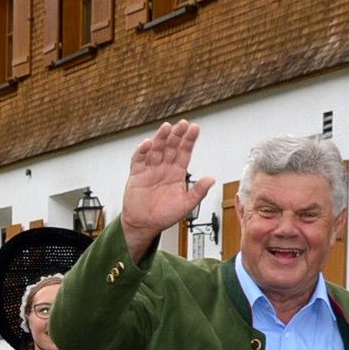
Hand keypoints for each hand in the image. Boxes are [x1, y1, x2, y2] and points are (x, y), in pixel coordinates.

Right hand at [120, 120, 212, 259]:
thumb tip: (211, 179)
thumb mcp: (186, 205)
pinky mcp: (136, 173)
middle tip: (182, 124)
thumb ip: (198, 192)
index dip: (189, 140)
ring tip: (166, 128)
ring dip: (161, 138)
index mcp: (177, 172)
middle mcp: (164, 167)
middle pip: (171, 146)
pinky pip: (138, 159)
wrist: (144, 224)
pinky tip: (148, 144)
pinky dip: (142, 151)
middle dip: (176, 135)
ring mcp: (150, 169)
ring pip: (156, 149)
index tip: (195, 129)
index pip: (184, 152)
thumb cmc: (164, 215)